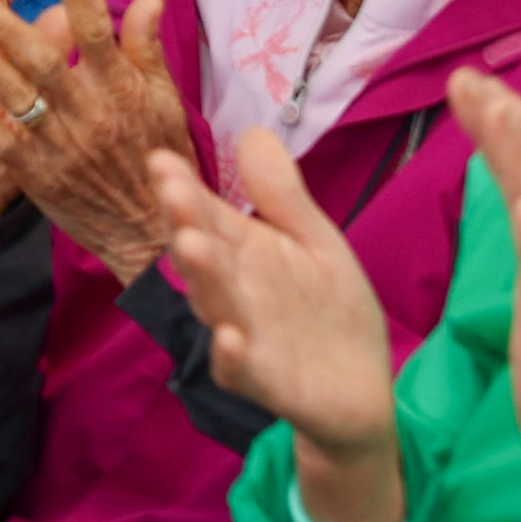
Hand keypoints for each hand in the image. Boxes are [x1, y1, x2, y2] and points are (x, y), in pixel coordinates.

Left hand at [0, 0, 188, 275]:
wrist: (152, 234)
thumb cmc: (160, 158)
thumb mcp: (165, 104)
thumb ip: (147, 50)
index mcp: (122, 89)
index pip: (99, 31)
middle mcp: (91, 113)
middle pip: (43, 61)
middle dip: (5, 25)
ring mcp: (62, 146)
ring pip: (18, 99)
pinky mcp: (40, 177)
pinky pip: (1, 143)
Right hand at [151, 126, 404, 521]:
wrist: (359, 391)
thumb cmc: (329, 312)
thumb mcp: (315, 243)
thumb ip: (283, 196)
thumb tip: (252, 131)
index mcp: (243, 251)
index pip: (206, 213)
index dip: (183, 188)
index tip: (162, 159)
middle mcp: (232, 289)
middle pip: (202, 253)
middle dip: (185, 224)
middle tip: (174, 193)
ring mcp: (242, 334)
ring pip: (214, 304)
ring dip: (202, 279)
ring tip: (192, 247)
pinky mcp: (262, 379)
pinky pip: (240, 369)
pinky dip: (232, 357)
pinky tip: (231, 339)